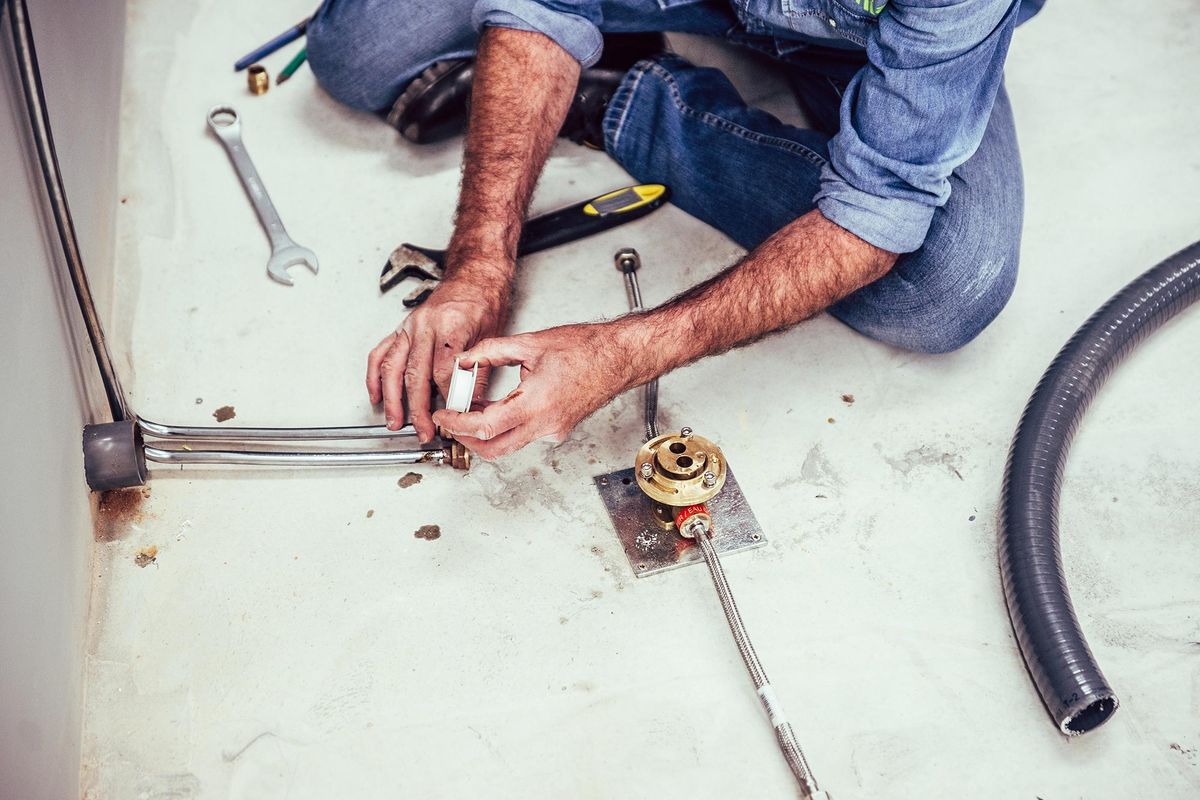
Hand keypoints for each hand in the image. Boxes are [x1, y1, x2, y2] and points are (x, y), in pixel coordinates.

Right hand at [366, 274, 507, 440]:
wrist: (474, 276)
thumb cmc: (484, 301)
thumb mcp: (491, 337)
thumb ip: (478, 372)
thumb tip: (469, 405)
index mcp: (452, 325)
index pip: (444, 372)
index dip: (448, 400)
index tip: (452, 418)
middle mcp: (426, 325)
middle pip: (416, 374)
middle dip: (418, 409)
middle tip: (423, 431)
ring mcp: (410, 326)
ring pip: (393, 367)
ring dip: (392, 398)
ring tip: (395, 422)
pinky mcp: (401, 328)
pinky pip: (381, 353)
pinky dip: (375, 377)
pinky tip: (376, 395)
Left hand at [431, 322, 632, 459]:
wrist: (618, 358)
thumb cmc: (586, 349)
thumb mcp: (530, 342)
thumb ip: (491, 351)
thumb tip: (465, 360)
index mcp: (537, 402)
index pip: (487, 426)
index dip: (459, 424)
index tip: (445, 416)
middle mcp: (546, 424)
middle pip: (494, 449)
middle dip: (466, 439)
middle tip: (451, 422)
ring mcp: (553, 432)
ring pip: (508, 446)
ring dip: (485, 433)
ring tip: (471, 410)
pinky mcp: (557, 431)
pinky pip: (524, 437)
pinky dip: (504, 427)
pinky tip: (498, 408)